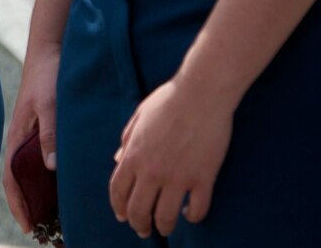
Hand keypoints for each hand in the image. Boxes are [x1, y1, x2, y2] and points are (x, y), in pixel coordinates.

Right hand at [1, 42, 59, 234]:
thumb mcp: (49, 104)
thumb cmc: (47, 74)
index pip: (11, 180)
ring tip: (57, 215)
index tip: (29, 226)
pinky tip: (66, 185)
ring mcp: (35, 136)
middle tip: (47, 229)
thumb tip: (51, 166)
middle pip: (23, 181)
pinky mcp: (47, 129)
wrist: (51, 48)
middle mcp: (23, 141)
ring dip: (43, 193)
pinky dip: (52, 177)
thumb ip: (49, 133)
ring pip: (35, 172)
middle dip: (31, 205)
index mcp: (16, 137)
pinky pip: (47, 160)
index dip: (18, 205)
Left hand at [108, 75, 231, 236]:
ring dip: (164, 227)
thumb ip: (127, 140)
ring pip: (165, 217)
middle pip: (139, 211)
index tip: (123, 216)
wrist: (202, 91)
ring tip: (166, 228)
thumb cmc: (171, 98)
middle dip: (139, 225)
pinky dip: (193, 216)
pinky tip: (190, 213)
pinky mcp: (203, 178)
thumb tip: (118, 161)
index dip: (119, 208)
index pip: (118, 192)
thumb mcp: (140, 115)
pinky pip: (197, 209)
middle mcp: (152, 170)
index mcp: (133, 154)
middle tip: (144, 230)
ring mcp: (178, 176)